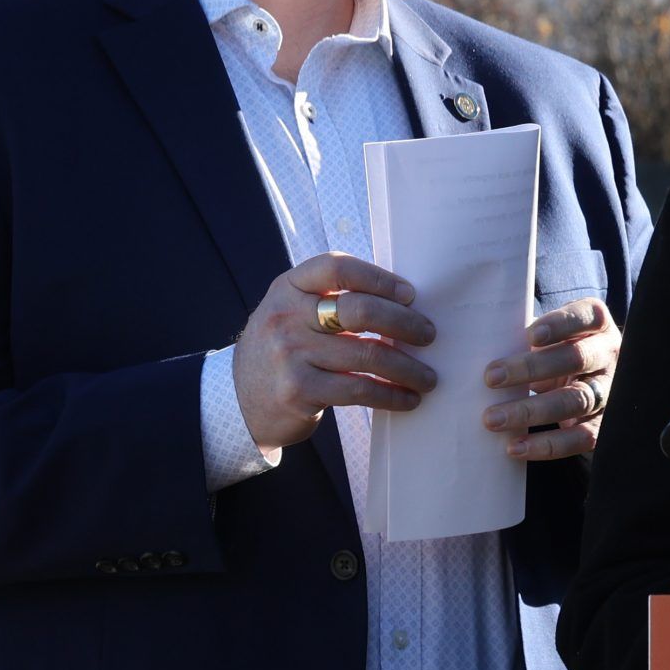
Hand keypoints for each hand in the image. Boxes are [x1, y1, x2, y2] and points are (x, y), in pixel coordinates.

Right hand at [233, 254, 435, 450]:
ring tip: (428, 377)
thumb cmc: (286, 350)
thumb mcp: (294, 312)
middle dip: (405, 324)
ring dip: (408, 368)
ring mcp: (290, 354)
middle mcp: (285, 316)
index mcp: (289, 287)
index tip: (411, 295)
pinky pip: (359, 390)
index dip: (380, 279)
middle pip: (360, 311)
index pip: (337, 268)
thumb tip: (406, 302)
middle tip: (429, 336)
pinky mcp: (298, 391)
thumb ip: (332, 300)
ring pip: (367, 356)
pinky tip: (408, 399)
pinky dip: (392, 395)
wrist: (240, 401)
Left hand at [482, 297, 620, 460]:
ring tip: (493, 419)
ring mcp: (610, 390)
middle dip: (532, 368)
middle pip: (576, 358)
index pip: (585, 316)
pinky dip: (547, 445)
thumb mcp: (550, 336)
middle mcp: (608, 355)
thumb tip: (479, 343)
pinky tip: (516, 447)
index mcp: (596, 324)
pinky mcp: (604, 424)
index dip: (560, 325)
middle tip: (491, 378)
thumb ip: (525, 336)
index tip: (530, 336)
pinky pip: (581, 437)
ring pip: (577, 400)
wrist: (586, 382)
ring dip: (532, 410)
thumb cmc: (556, 351)